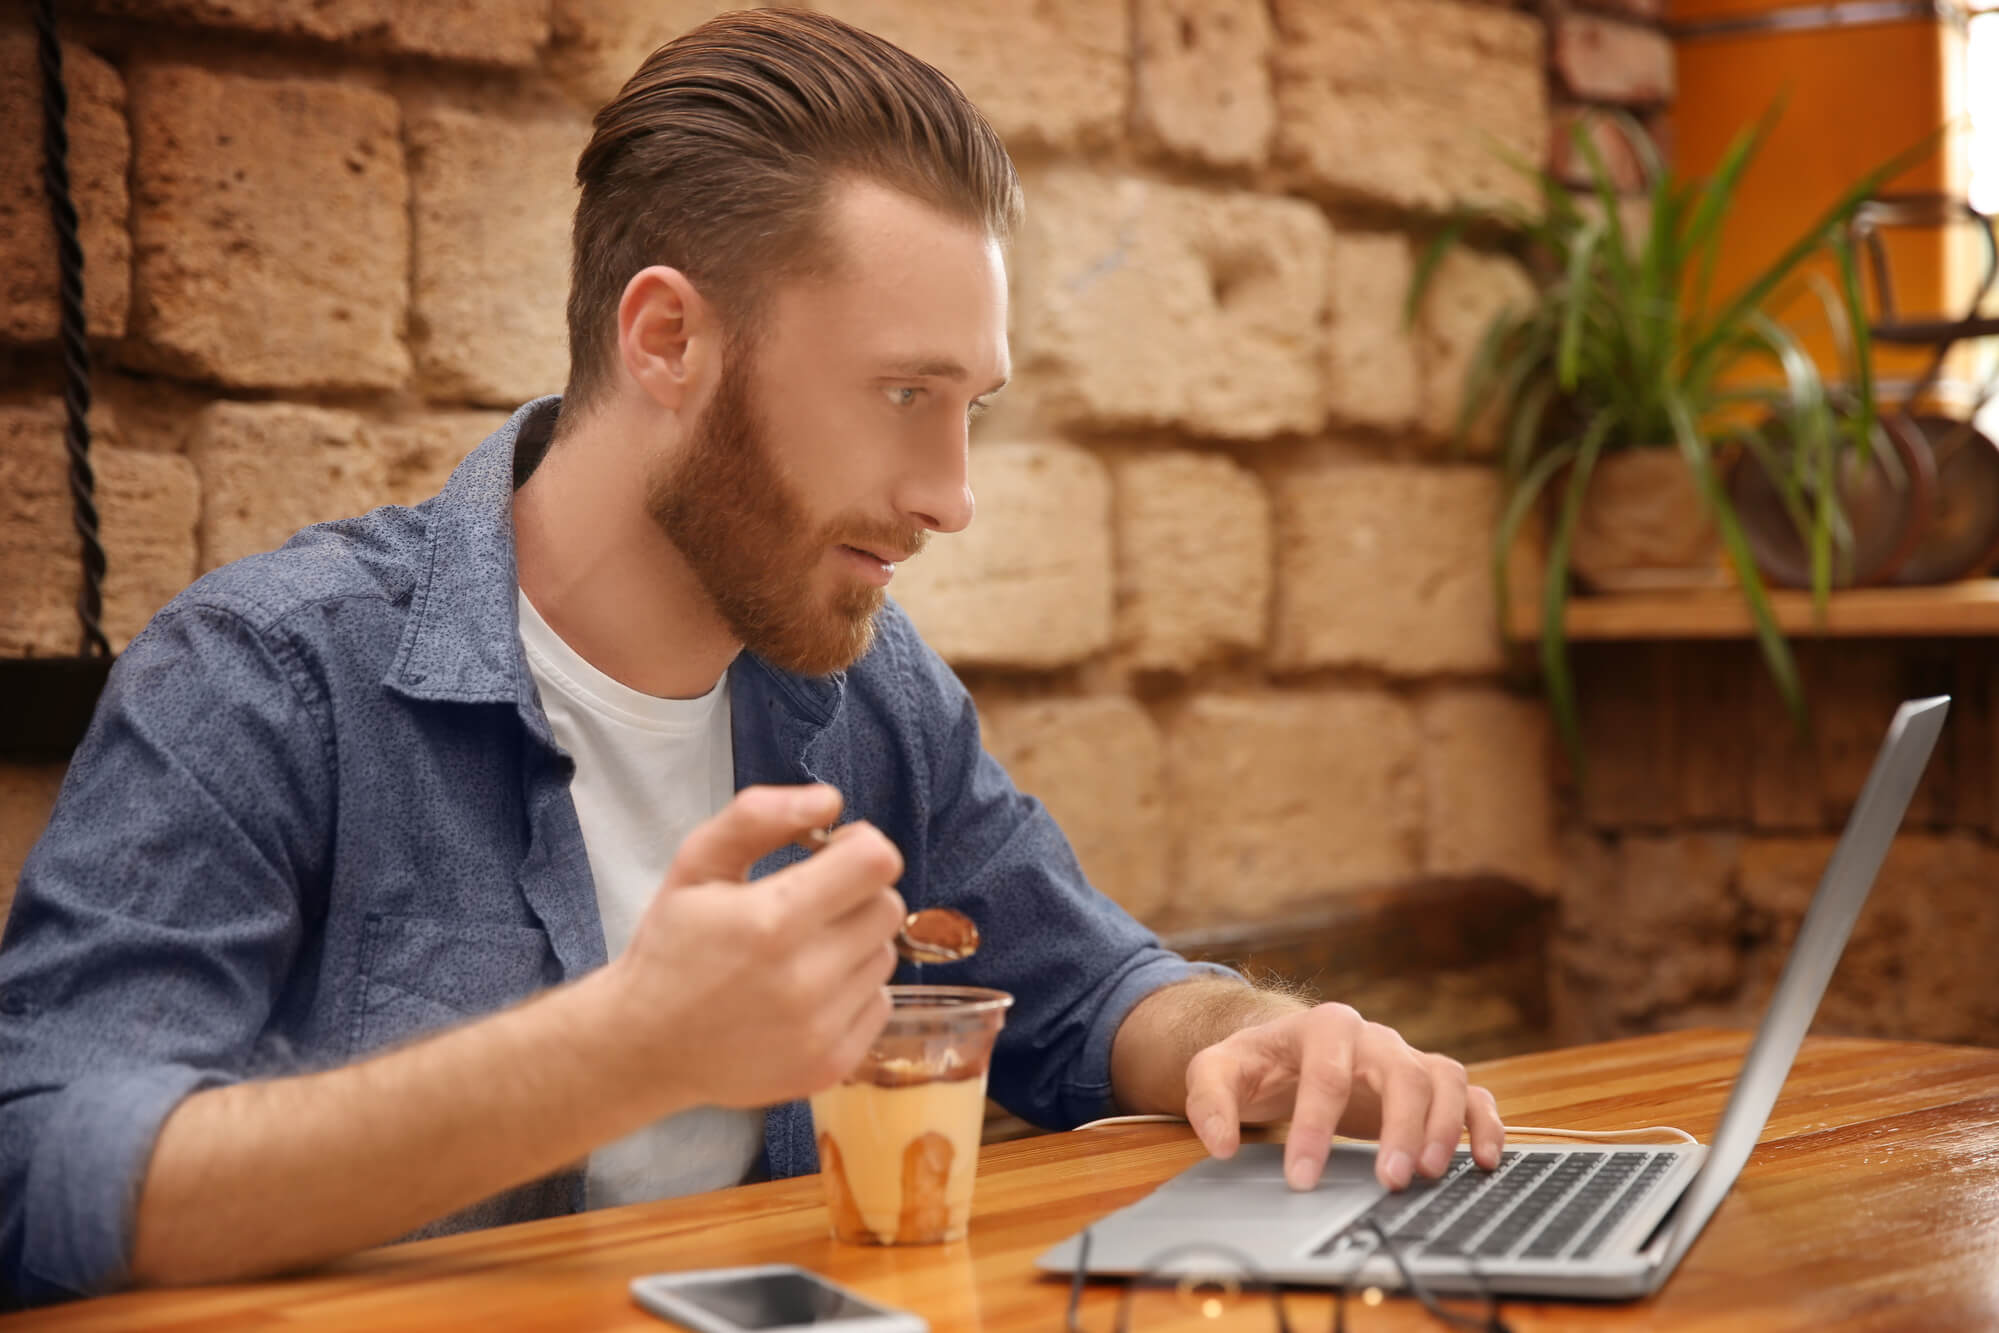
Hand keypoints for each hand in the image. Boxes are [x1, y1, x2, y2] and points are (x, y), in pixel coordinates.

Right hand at [603, 783, 904, 1109]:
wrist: (644, 1047)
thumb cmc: (672, 946)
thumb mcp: (696, 863)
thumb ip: (758, 817)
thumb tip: (830, 801)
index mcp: (772, 920)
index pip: (876, 862)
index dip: (858, 846)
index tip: (829, 855)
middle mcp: (805, 980)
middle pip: (888, 907)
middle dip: (855, 894)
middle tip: (809, 904)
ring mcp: (822, 1030)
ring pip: (885, 956)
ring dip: (854, 945)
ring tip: (800, 953)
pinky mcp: (833, 1066)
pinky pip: (880, 1005)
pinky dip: (852, 992)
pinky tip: (806, 994)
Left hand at [1182, 1002, 1503, 1191]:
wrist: (1288, 1050)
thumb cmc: (1257, 1064)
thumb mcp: (1217, 1069)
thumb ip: (1208, 1098)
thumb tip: (1220, 1144)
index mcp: (1322, 1027)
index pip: (1326, 1075)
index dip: (1315, 1128)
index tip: (1302, 1178)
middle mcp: (1373, 1038)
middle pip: (1402, 1073)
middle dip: (1399, 1128)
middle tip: (1389, 1181)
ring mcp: (1407, 1057)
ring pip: (1443, 1079)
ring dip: (1443, 1128)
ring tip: (1429, 1176)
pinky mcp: (1430, 1083)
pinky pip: (1472, 1094)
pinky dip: (1486, 1123)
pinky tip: (1483, 1162)